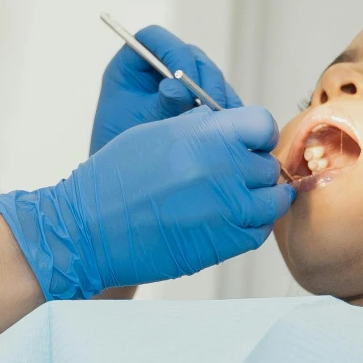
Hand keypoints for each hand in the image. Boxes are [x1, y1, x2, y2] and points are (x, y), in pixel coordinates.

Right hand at [0, 103, 292, 297]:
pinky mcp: (226, 242)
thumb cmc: (113, 181)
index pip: (262, 124)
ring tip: (233, 202)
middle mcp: (224, 167)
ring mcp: (229, 207)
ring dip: (259, 199)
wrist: (88, 230)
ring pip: (274, 199)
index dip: (255, 134)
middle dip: (252, 169)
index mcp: (206, 135)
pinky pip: (260, 231)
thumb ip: (195, 127)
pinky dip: (251, 226)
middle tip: (228, 178)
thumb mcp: (153, 134)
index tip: (244, 145)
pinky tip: (228, 222)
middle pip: (266, 163)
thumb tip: (221, 120)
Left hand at [91, 24, 239, 151]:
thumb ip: (158, 105)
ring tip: (225, 121)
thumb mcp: (136, 126)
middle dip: (205, 80)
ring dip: (221, 96)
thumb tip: (176, 86)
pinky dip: (228, 110)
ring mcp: (182, 84)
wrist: (128, 180)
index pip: (154, 39)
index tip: (186, 78)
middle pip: (190, 56)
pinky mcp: (199, 102)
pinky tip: (233, 127)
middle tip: (212, 107)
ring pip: (210, 76)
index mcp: (132, 65)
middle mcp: (158, 70)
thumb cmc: (120, 150)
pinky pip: (220, 96)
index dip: (173, 51)